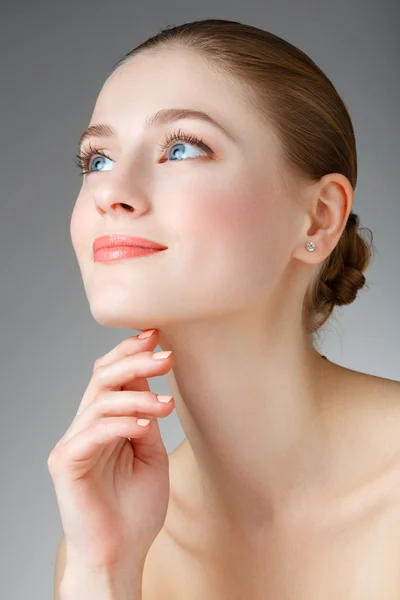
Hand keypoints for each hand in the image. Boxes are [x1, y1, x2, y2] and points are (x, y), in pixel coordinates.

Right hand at [47, 330, 174, 570]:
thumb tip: (151, 382)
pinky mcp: (66, 463)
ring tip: (166, 405)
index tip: (158, 336)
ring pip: (100, 401)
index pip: (111, 376)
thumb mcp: (151, 454)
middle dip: (135, 361)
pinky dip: (121, 424)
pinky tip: (146, 426)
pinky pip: (93, 432)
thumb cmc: (135, 509)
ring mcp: (74, 443)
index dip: (131, 353)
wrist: (120, 555)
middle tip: (166, 357)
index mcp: (105, 423)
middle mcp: (85, 427)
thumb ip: (146, 419)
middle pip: (102, 378)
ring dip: (138, 397)